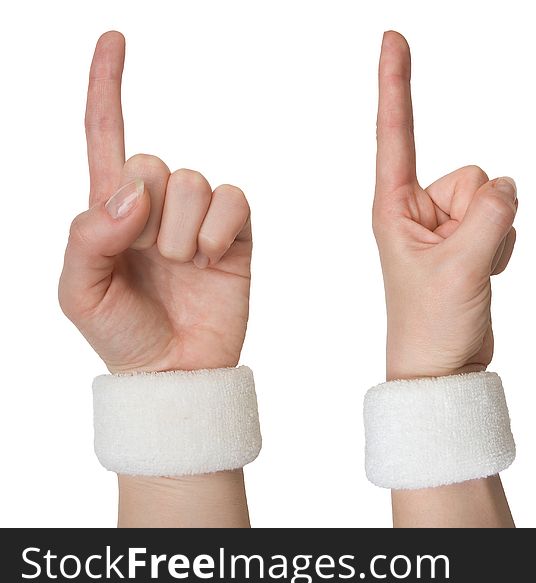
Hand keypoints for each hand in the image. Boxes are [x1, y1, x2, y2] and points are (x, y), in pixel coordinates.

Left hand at [59, 32, 251, 373]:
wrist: (176, 371)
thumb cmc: (122, 333)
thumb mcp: (79, 292)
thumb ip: (88, 235)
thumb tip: (133, 194)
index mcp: (110, 209)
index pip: (105, 135)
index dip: (106, 87)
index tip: (115, 39)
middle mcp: (155, 205)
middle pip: (153, 160)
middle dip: (148, 213)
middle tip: (150, 257)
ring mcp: (198, 217)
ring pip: (194, 181)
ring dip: (182, 232)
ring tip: (181, 266)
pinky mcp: (236, 232)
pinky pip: (234, 200)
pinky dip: (218, 230)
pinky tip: (211, 258)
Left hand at [373, 31, 517, 380]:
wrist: (443, 367)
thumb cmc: (430, 325)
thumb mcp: (459, 269)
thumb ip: (489, 216)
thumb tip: (506, 184)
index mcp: (394, 207)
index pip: (395, 134)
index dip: (395, 85)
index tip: (391, 38)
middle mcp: (418, 208)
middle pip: (470, 174)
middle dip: (481, 216)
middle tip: (462, 261)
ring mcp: (446, 223)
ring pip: (492, 196)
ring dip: (494, 234)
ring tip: (469, 272)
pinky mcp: (470, 238)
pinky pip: (503, 217)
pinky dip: (502, 245)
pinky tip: (482, 274)